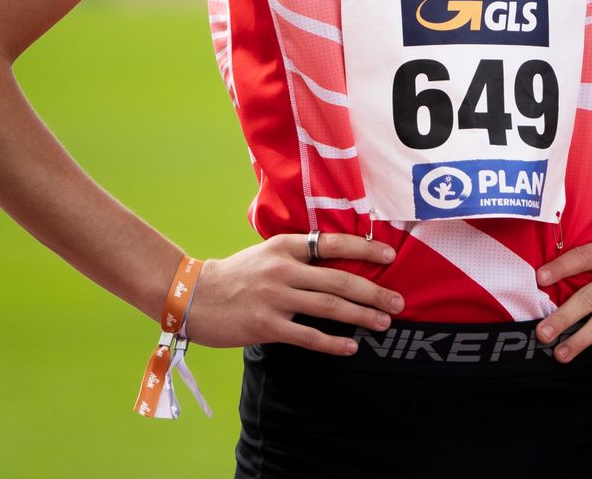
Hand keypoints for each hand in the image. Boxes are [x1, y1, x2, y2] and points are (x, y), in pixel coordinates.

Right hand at [183, 234, 404, 355]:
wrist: (191, 294)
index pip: (334, 243)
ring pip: (329, 307)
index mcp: (286, 246)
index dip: (366, 248)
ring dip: (361, 316)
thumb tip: (339, 266)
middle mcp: (284, 269)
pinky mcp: (265, 325)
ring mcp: (275, 297)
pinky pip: (307, 336)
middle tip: (399, 301)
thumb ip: (299, 258)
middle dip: (374, 291)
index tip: (390, 255)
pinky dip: (332, 342)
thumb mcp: (268, 254)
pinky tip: (351, 347)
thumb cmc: (236, 275)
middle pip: (340, 279)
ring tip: (383, 323)